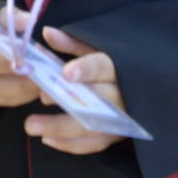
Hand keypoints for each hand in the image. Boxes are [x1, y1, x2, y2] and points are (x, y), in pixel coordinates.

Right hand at [0, 8, 40, 107]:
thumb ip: (8, 17)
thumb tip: (28, 20)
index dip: (2, 62)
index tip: (25, 59)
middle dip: (20, 81)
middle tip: (44, 73)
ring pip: (2, 97)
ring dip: (26, 90)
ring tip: (47, 79)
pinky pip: (7, 100)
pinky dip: (25, 95)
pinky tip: (41, 84)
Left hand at [23, 27, 126, 154]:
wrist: (146, 89)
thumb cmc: (112, 66)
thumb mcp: (94, 49)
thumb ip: (72, 43)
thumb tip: (48, 33)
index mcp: (118, 66)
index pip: (103, 66)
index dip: (86, 69)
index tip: (66, 73)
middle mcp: (122, 94)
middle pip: (97, 100)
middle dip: (67, 101)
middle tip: (41, 97)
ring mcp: (122, 118)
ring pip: (93, 126)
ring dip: (61, 128)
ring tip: (31, 126)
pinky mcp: (116, 135)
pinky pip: (94, 144)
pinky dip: (70, 144)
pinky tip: (47, 139)